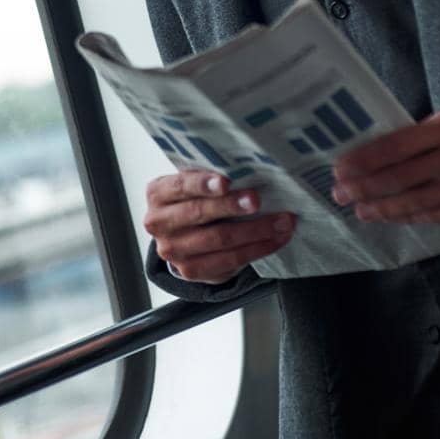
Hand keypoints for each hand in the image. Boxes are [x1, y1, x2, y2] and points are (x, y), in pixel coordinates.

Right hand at [144, 169, 296, 283]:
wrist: (185, 238)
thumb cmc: (195, 200)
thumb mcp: (193, 184)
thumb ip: (208, 177)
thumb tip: (247, 167)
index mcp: (158, 193)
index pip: (180, 186)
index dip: (203, 184)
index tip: (227, 182)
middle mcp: (158, 222)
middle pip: (200, 213)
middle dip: (233, 206)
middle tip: (258, 200)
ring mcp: (172, 250)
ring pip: (219, 240)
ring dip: (256, 230)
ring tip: (282, 221)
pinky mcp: (190, 271)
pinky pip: (229, 260)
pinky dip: (257, 249)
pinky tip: (275, 239)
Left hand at [330, 104, 439, 223]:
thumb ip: (422, 134)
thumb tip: (377, 152)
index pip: (397, 146)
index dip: (366, 159)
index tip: (341, 167)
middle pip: (402, 177)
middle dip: (365, 187)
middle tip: (340, 193)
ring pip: (417, 201)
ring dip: (383, 208)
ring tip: (361, 210)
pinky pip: (438, 215)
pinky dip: (411, 217)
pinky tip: (391, 216)